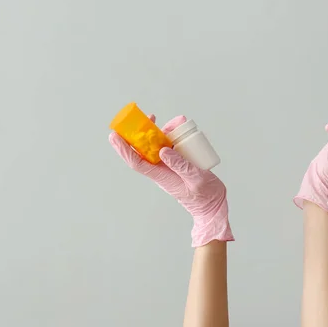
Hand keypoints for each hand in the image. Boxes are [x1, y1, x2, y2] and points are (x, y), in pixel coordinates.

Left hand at [109, 115, 233, 246]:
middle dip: (137, 135)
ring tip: (162, 120)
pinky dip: (170, 137)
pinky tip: (177, 128)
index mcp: (162, 176)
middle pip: (143, 152)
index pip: (136, 162)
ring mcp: (169, 167)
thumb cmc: (206, 197)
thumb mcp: (196, 179)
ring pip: (156, 147)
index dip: (124, 149)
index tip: (114, 136)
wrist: (213, 207)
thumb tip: (163, 150)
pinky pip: (169, 148)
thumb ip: (180, 165)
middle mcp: (161, 170)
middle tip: (136, 119)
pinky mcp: (177, 165)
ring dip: (157, 133)